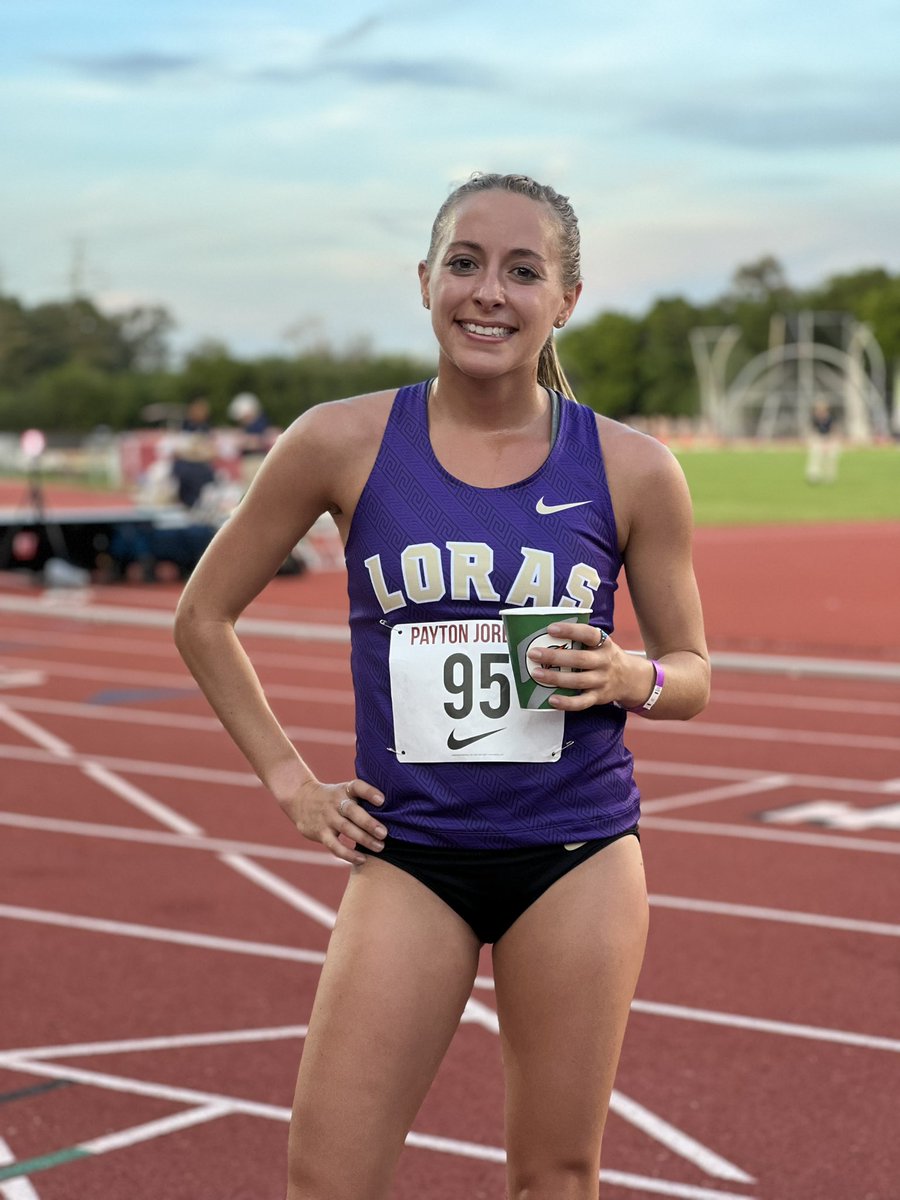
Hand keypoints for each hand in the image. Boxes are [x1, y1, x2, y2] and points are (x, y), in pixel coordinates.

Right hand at [279, 777, 386, 864]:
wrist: (300, 798)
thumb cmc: (332, 797)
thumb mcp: (344, 790)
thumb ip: (362, 798)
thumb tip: (394, 810)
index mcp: (344, 790)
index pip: (357, 787)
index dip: (369, 792)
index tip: (382, 800)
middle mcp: (335, 802)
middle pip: (352, 811)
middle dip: (369, 823)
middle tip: (385, 833)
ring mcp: (327, 818)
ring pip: (346, 829)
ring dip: (363, 839)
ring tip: (380, 847)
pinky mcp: (320, 833)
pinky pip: (335, 846)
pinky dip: (348, 854)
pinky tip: (362, 859)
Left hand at [526, 622, 644, 710]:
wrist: (630, 678)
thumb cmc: (604, 657)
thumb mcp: (600, 644)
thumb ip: (580, 639)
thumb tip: (545, 633)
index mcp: (604, 644)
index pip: (588, 634)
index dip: (570, 630)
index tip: (551, 628)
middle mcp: (604, 662)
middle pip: (580, 659)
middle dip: (555, 656)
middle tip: (533, 653)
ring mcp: (602, 681)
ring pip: (578, 681)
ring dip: (556, 678)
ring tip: (536, 674)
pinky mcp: (599, 697)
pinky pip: (582, 702)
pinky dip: (567, 703)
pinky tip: (551, 700)